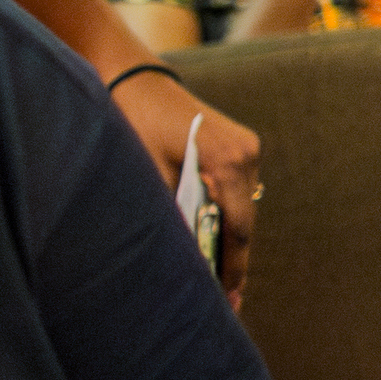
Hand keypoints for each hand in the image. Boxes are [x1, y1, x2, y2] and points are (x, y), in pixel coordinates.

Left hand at [109, 76, 256, 301]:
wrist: (133, 78)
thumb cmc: (132, 123)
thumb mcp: (146, 175)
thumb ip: (170, 216)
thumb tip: (183, 263)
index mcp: (228, 162)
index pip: (238, 229)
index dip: (233, 270)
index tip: (229, 301)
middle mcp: (247, 154)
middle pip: (244, 221)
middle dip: (232, 260)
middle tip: (227, 300)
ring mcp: (247, 148)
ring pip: (242, 208)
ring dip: (229, 238)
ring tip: (219, 277)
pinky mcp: (239, 145)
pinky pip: (236, 191)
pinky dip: (225, 216)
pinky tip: (214, 239)